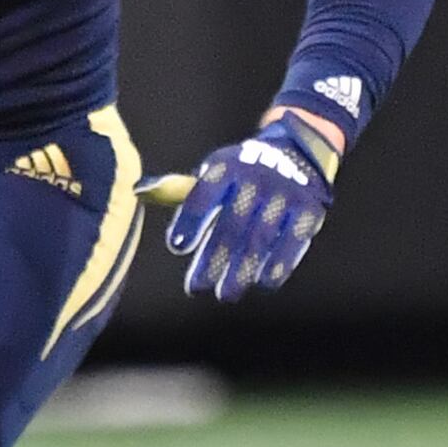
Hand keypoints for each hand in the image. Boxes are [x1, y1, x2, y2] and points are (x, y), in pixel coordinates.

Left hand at [163, 109, 339, 302]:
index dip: (191, 219)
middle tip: (196, 287)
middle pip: (232, 223)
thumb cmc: (241, 172)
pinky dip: (279, 263)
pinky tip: (263, 282)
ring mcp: (284, 194)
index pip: (205, 194)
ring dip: (242, 268)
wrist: (296, 152)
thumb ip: (179, 189)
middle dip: (214, 258)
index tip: (178, 246)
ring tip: (225, 293)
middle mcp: (255, 178)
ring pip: (260, 237)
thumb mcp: (213, 172)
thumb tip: (139, 192)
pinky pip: (293, 241)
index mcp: (226, 167)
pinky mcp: (308, 210)